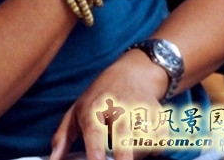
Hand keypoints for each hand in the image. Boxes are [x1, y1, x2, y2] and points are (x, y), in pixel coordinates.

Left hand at [50, 49, 169, 159]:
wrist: (133, 72)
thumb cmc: (100, 96)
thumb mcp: (76, 111)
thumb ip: (63, 137)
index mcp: (94, 109)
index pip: (94, 131)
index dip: (96, 150)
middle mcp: (118, 109)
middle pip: (125, 139)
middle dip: (124, 156)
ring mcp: (140, 111)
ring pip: (144, 142)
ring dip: (138, 152)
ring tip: (130, 150)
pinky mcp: (159, 115)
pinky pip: (161, 140)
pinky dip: (155, 146)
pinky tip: (145, 144)